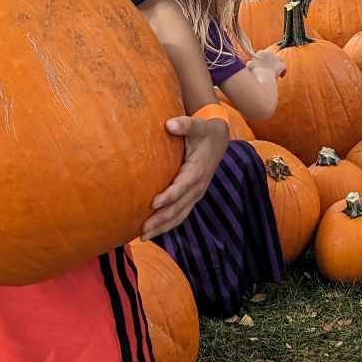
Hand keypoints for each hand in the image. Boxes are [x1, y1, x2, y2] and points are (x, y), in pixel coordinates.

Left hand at [141, 115, 229, 238]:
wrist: (218, 140)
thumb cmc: (203, 131)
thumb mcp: (196, 125)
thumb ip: (184, 124)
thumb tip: (170, 124)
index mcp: (197, 170)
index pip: (183, 186)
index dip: (170, 196)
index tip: (154, 203)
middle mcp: (198, 186)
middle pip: (179, 206)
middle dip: (162, 219)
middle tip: (143, 229)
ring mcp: (196, 194)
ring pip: (180, 215)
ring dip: (163, 226)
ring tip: (144, 236)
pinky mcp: (192, 197)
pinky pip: (180, 214)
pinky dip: (167, 224)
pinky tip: (152, 232)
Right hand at [248, 47, 286, 79]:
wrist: (261, 76)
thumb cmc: (253, 73)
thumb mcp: (248, 67)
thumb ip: (249, 64)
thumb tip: (249, 65)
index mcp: (260, 53)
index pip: (263, 54)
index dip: (263, 61)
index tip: (263, 66)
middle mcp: (269, 53)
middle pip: (272, 57)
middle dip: (270, 63)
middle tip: (269, 70)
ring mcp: (276, 58)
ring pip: (279, 61)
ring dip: (277, 66)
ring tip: (276, 73)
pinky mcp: (281, 64)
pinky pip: (284, 67)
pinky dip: (283, 72)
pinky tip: (281, 76)